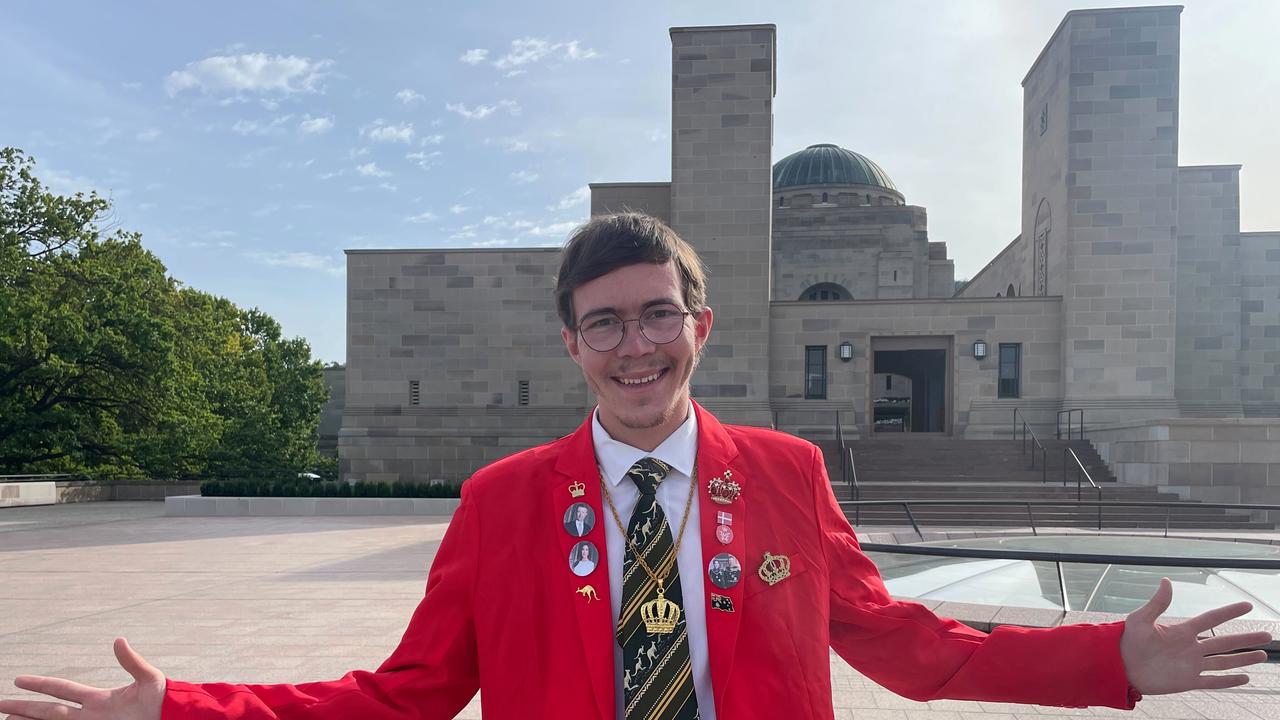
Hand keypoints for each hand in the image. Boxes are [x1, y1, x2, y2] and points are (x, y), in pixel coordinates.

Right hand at [0, 637, 163, 719]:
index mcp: (99, 699)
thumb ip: (132, 662)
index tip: (18, 680)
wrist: (174, 717)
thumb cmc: (163, 699)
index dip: (40, 685)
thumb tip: (118, 640)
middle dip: (23, 709)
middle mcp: (90, 715)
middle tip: (0, 706)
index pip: (62, 690)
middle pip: (48, 711)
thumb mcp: (149, 679)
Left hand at [1121, 577, 1272, 694]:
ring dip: (1243, 659)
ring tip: (1263, 654)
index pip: (1210, 619)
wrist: (1118, 665)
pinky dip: (1229, 681)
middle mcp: (1190, 647)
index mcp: (1181, 631)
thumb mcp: (1140, 619)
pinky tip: (1245, 678)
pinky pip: (1212, 681)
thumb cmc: (1126, 641)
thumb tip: (1166, 581)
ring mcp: (1191, 665)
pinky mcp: (1187, 681)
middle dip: (1246, 638)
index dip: (1228, 612)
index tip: (1247, 605)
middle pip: (1224, 642)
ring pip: (1223, 662)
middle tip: (1268, 634)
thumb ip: (1156, 603)